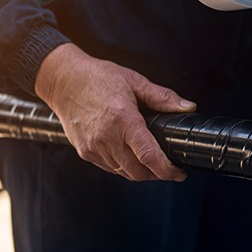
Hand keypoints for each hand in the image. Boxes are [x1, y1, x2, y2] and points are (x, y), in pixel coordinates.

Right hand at [34, 43, 195, 180]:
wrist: (63, 80)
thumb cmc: (98, 77)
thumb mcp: (135, 81)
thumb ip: (163, 97)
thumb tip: (189, 107)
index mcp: (123, 120)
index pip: (149, 156)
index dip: (168, 170)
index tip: (180, 173)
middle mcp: (106, 138)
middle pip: (139, 171)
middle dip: (158, 174)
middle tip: (170, 168)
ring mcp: (93, 147)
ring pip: (125, 173)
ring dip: (142, 173)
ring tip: (153, 163)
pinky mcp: (84, 152)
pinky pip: (110, 168)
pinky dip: (125, 168)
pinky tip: (132, 158)